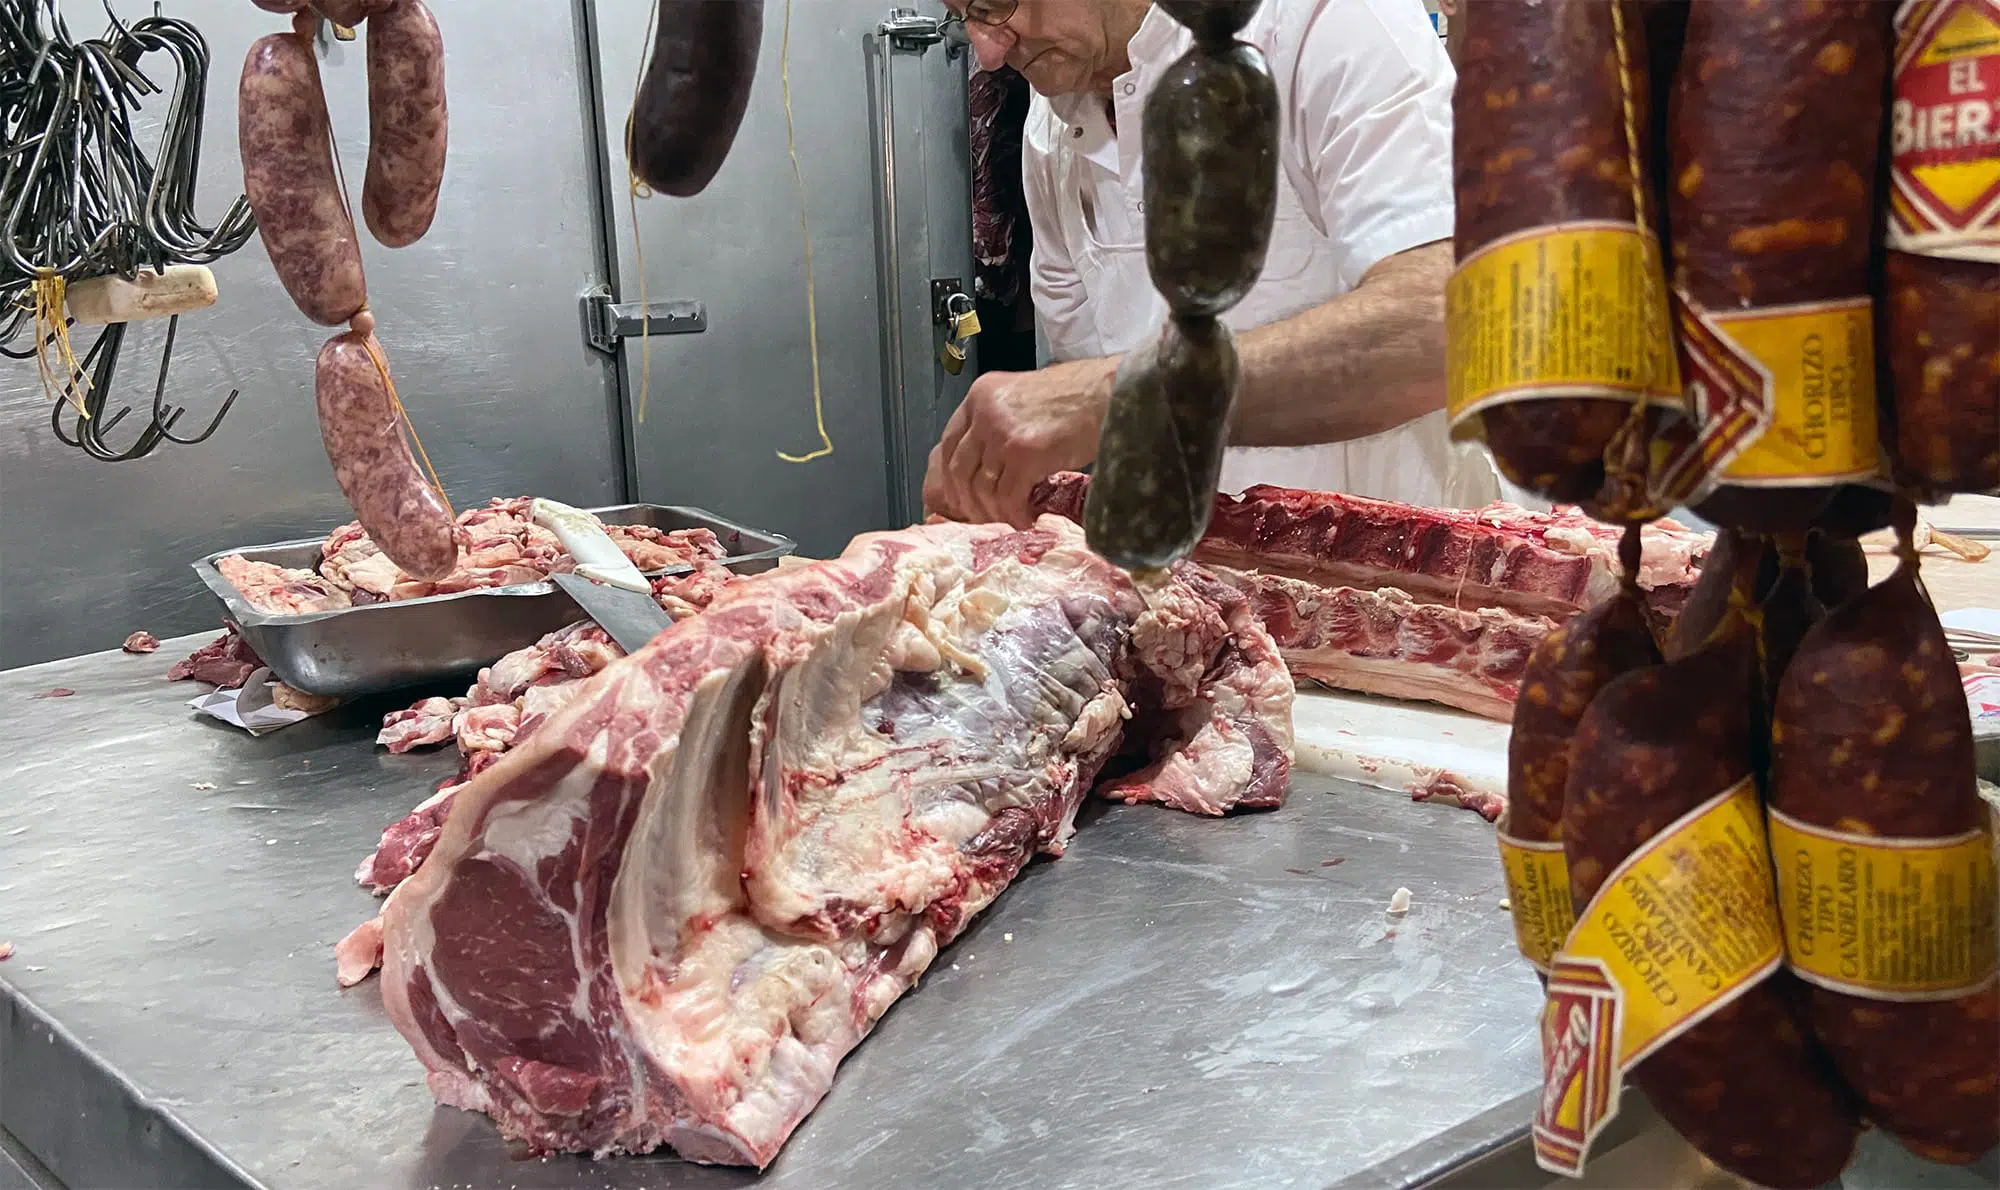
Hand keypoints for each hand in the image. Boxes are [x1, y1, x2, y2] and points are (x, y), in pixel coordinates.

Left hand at [923, 357, 1116, 527]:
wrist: (1113, 393)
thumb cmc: (1080, 399)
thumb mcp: (1025, 402)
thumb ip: (1000, 425)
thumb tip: (989, 469)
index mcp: (981, 395)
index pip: (948, 444)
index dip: (952, 480)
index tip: (964, 501)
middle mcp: (984, 410)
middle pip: (957, 470)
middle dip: (969, 503)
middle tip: (986, 520)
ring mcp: (1002, 431)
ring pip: (980, 488)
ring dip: (994, 513)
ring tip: (1012, 522)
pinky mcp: (1024, 453)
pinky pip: (1008, 497)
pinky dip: (1015, 515)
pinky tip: (1028, 520)